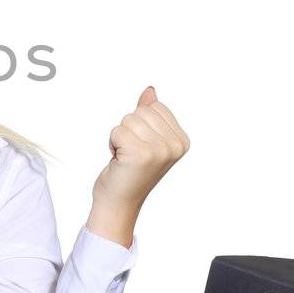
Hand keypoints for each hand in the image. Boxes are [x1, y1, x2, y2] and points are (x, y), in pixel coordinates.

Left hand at [91, 86, 189, 213]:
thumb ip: (150, 115)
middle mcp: (175, 146)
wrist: (119, 202)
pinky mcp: (141, 154)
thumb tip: (150, 90)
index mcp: (181, 140)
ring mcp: (160, 150)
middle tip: (131, 153)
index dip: (140, 124)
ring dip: (120, 137)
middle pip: (141, 112)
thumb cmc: (130, 171)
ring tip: (125, 156)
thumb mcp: (145, 140)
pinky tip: (118, 160)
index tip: (141, 146)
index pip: (154, 107)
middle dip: (129, 130)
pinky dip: (112, 143)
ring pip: (128, 120)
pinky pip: (117, 131)